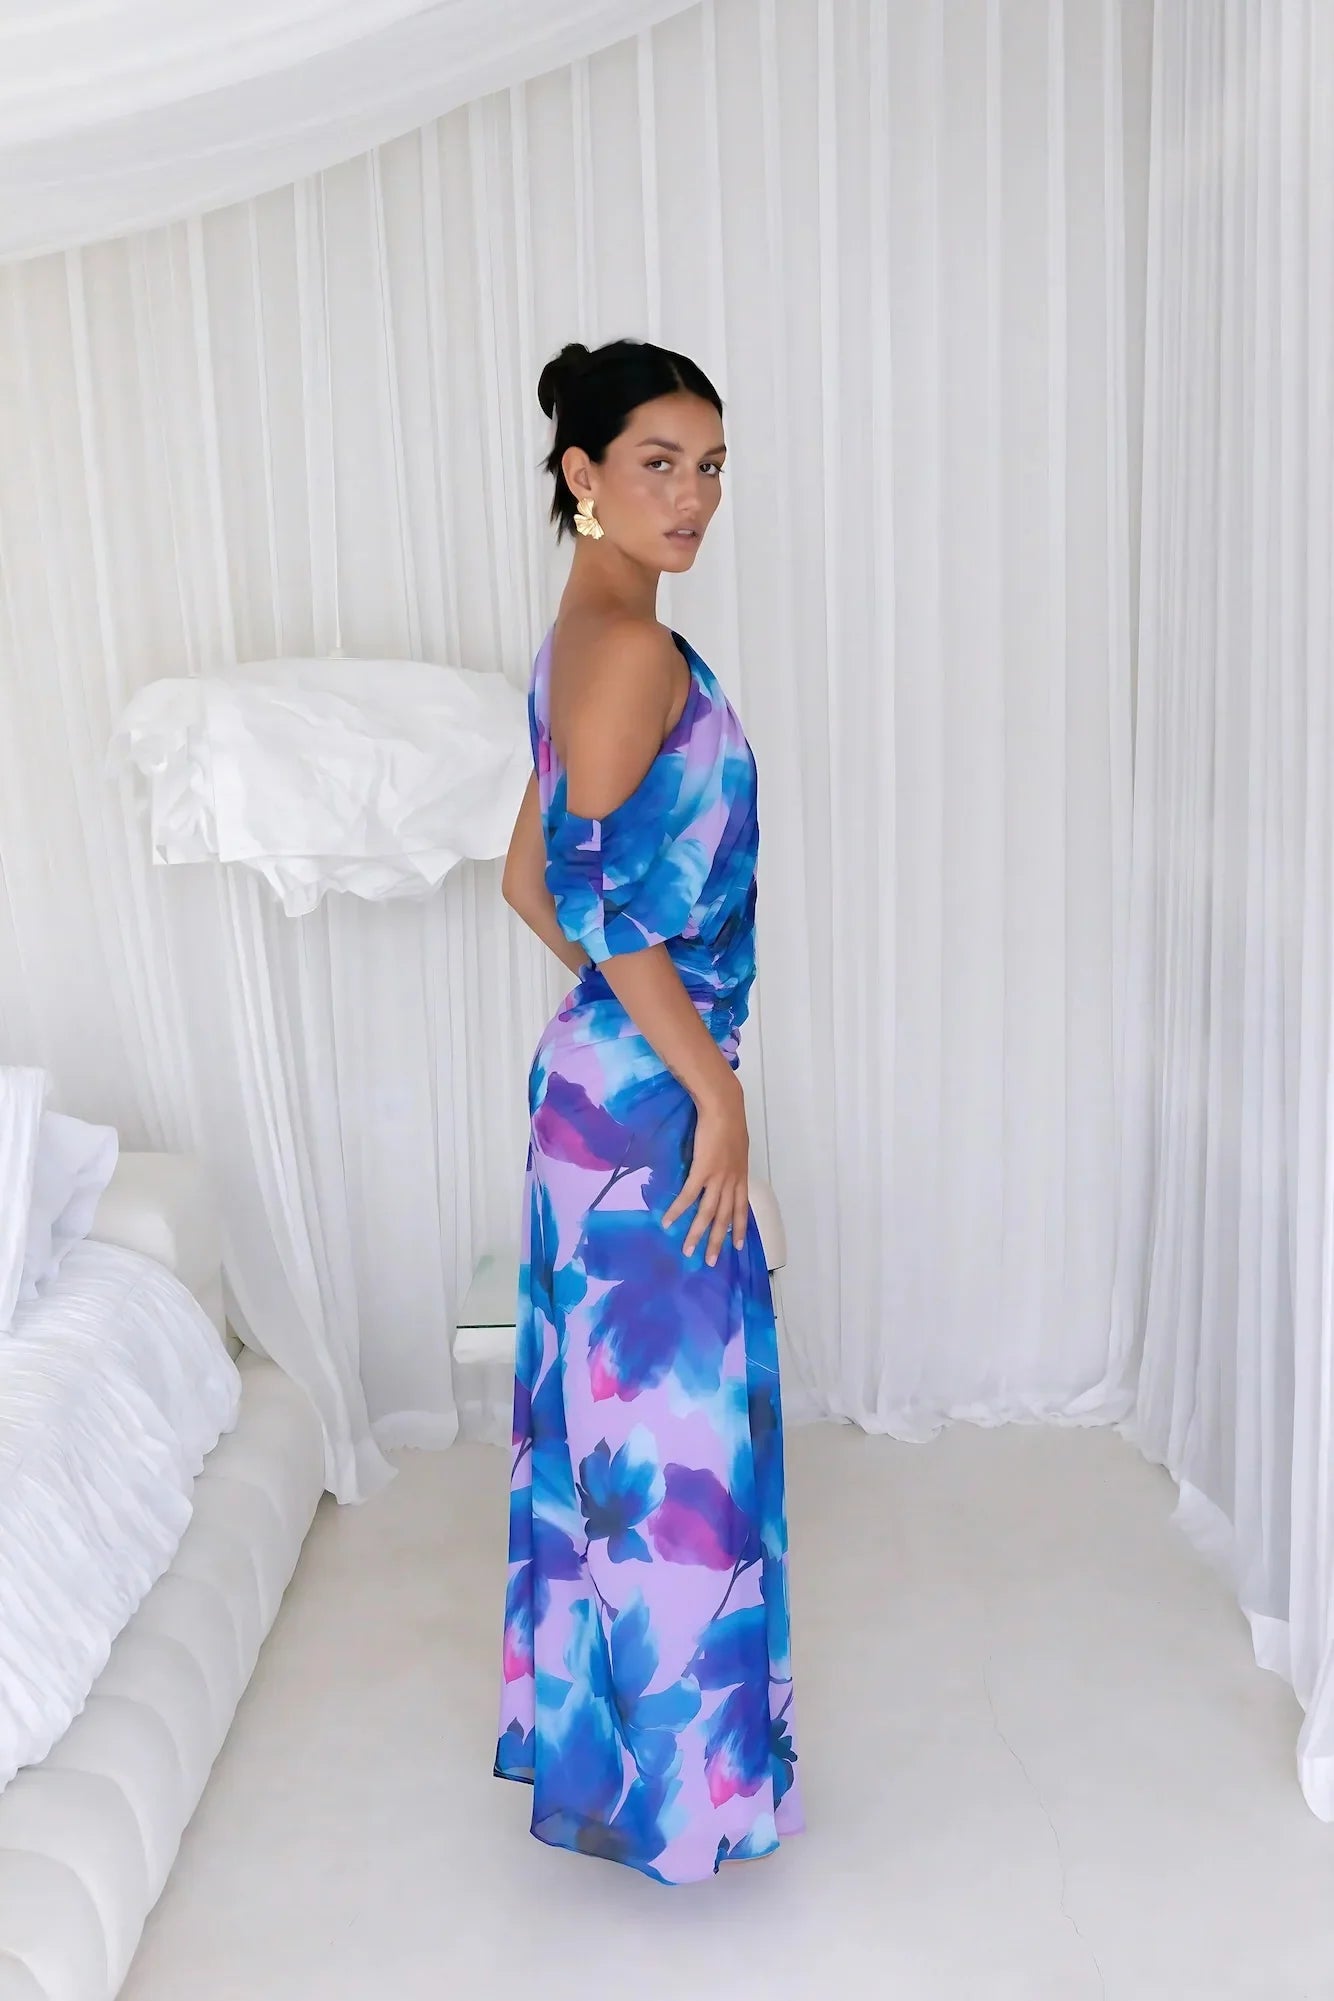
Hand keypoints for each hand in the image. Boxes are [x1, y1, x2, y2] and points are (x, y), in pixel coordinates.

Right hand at [661, 1076, 749, 1265]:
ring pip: (708, 1213)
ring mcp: (718, 1177)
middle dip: (717, 1241)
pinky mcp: (702, 1170)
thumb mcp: (736, 1146)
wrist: (724, 1107)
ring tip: (688, 1251)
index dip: (740, 1228)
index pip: (741, 1208)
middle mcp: (731, 1181)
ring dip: (697, 1234)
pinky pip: (688, 1196)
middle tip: (710, 1261)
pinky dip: (677, 1210)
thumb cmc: (729, 1121)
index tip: (738, 1246)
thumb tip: (723, 1167)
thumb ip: (731, 1161)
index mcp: (740, 1176)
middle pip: (725, 1217)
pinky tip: (667, 1221)